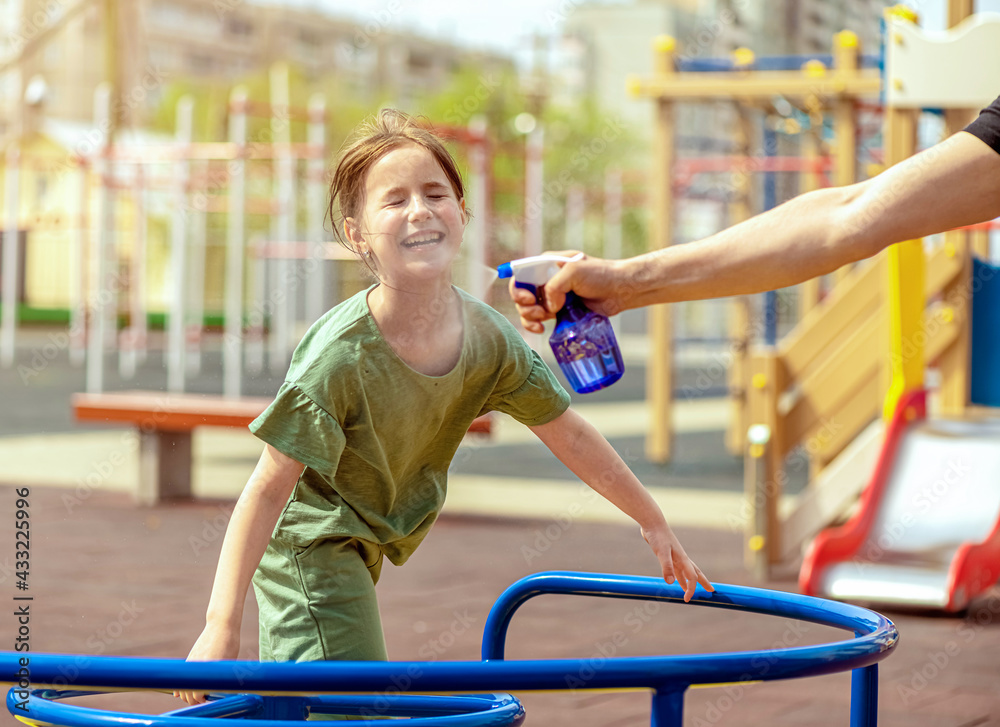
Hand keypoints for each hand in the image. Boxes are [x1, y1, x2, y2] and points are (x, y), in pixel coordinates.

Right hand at [172, 623, 239, 705]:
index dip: (203, 701)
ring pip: (182, 688)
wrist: (221, 625)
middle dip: (195, 701)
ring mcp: (190, 663)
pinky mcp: (189, 659)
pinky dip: (181, 687)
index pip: (198, 696)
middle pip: (188, 695)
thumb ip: (221, 678)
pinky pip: (182, 678)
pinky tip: (182, 692)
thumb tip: (220, 693)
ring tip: (197, 696)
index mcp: (206, 670)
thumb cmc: (230, 643)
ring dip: (187, 695)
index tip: (208, 701)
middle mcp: (195, 668)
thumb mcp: (229, 662)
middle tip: (205, 700)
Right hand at [508, 251, 626, 332]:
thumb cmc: (600, 275)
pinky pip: (538, 319)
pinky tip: (542, 329)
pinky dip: (535, 325)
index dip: (519, 289)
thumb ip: (555, 286)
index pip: (521, 274)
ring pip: (527, 309)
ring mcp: (552, 296)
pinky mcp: (558, 311)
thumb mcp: (574, 272)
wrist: (619, 290)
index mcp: (546, 264)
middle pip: (521, 294)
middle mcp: (546, 279)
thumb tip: (549, 306)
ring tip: (544, 320)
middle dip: (526, 307)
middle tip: (542, 313)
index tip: (530, 299)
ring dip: (530, 318)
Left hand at [641, 525, 713, 602]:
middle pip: (695, 573)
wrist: (652, 523)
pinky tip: (674, 579)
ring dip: (688, 582)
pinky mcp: (667, 555)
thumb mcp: (661, 552)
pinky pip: (675, 568)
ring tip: (689, 591)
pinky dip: (677, 576)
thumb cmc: (658, 536)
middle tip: (711, 591)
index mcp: (682, 558)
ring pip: (685, 572)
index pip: (692, 578)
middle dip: (703, 583)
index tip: (686, 600)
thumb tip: (671, 583)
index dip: (691, 589)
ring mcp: (674, 556)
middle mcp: (681, 558)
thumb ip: (666, 567)